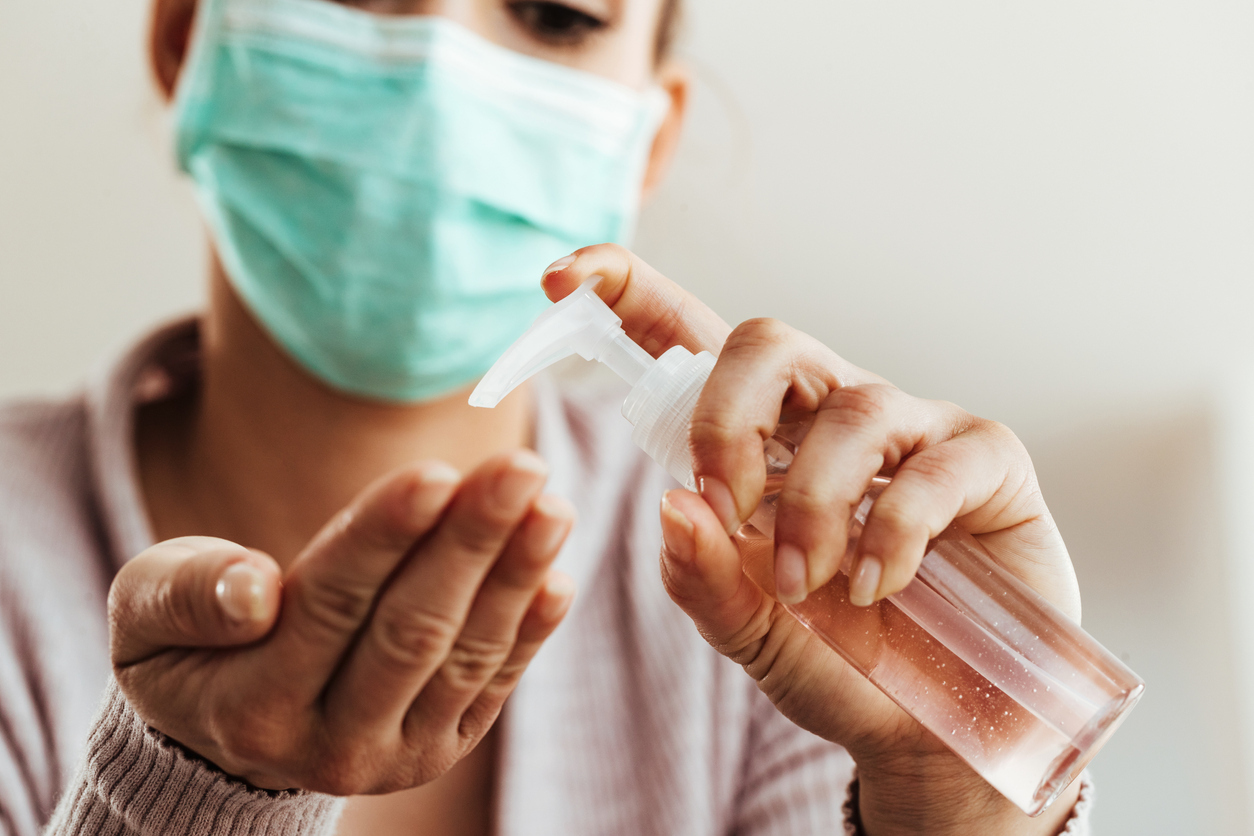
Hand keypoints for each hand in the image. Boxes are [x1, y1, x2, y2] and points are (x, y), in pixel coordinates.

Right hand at [108, 451, 574, 794]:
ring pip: (466, 657)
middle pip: (413, 630)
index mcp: (252, 708)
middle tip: (522, 468)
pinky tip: (557, 576)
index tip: (438, 473)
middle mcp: (331, 745)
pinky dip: (531, 631)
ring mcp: (397, 755)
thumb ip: (188, 598)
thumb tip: (254, 590)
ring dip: (516, 577)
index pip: (331, 606)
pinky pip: (494, 686)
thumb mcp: (149, 616)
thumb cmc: (188, 647)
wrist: (227, 732)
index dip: (387, 537)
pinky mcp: (441, 746)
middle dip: (472, 544)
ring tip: (552, 506)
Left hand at [542, 245, 1081, 833]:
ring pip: (851, 409)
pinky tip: (877, 587)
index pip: (692, 341)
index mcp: (762, 440)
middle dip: (726, 422)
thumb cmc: (837, 660)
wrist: (933, 723)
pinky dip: (890, 534)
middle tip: (724, 509)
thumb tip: (672, 504)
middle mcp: (832, 414)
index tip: (559, 279)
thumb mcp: (750, 632)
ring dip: (812, 508)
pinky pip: (931, 467)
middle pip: (768, 342)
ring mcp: (914, 429)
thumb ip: (703, 579)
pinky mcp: (986, 459)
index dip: (630, 293)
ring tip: (808, 586)